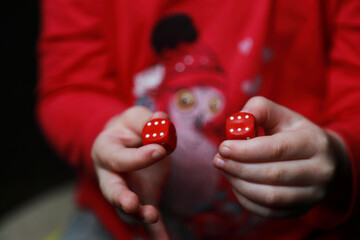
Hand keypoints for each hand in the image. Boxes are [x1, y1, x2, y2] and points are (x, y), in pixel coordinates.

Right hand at [91, 106, 169, 238]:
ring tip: (153, 217)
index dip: (138, 156)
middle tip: (132, 204)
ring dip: (139, 216)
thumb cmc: (132, 128)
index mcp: (106, 151)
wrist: (131, 142)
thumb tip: (161, 121)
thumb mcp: (136, 117)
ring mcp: (126, 192)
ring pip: (127, 210)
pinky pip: (147, 222)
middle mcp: (111, 176)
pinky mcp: (143, 200)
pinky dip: (156, 234)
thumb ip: (147, 119)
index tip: (160, 150)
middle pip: (112, 190)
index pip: (118, 158)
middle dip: (121, 199)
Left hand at [213, 96, 349, 217]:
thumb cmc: (293, 133)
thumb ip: (258, 110)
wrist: (324, 159)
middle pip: (272, 174)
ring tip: (225, 170)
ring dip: (240, 185)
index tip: (222, 148)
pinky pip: (268, 211)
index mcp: (314, 142)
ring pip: (270, 197)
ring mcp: (313, 194)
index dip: (245, 150)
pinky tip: (236, 184)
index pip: (277, 149)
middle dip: (238, 168)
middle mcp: (320, 171)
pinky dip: (247, 199)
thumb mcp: (281, 115)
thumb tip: (235, 122)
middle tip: (218, 160)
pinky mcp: (301, 210)